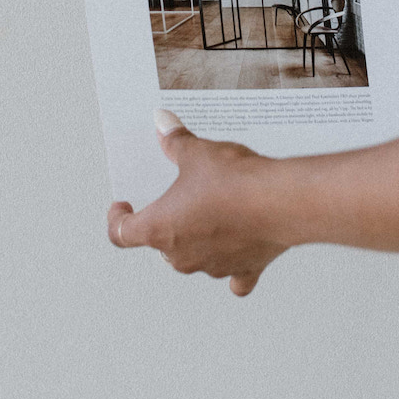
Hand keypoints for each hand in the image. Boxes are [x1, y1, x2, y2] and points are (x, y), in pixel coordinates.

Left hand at [108, 114, 289, 296]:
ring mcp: (212, 266)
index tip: (122, 206)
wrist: (280, 201)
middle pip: (160, 243)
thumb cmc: (234, 181)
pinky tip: (238, 248)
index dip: (117, 219)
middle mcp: (181, 256)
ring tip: (213, 208)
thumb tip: (162, 123)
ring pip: (194, 256)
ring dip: (198, 237)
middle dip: (167, 221)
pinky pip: (234, 276)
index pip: (121, 233)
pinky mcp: (244, 269)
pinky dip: (233, 264)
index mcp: (159, 228)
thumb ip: (175, 141)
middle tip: (179, 196)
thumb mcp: (197, 152)